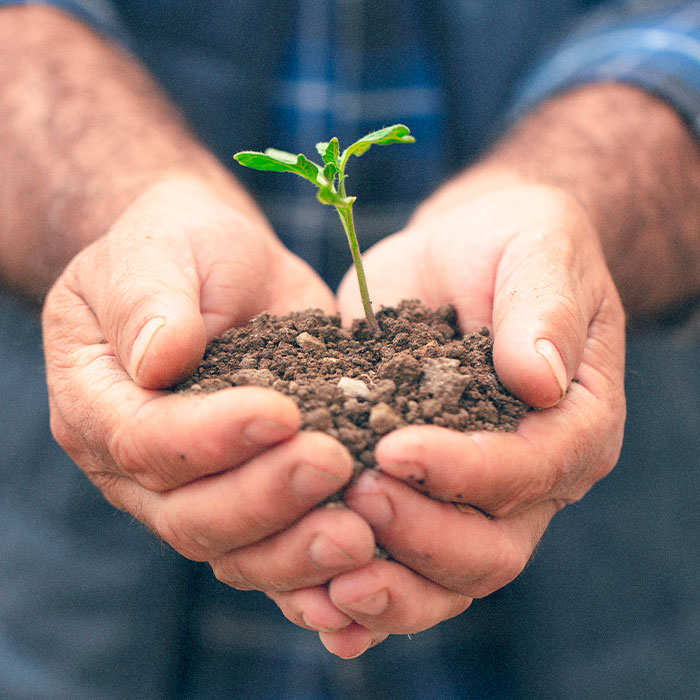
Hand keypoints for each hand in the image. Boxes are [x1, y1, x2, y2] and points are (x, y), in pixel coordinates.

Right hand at [42, 176, 375, 605]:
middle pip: (188, 514)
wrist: (221, 267)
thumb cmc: (184, 248)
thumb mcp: (159, 249)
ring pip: (232, 551)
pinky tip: (363, 566)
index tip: (281, 411)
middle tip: (333, 466)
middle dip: (262, 498)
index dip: (209, 437)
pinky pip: (272, 554)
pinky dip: (314, 573)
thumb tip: (159, 359)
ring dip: (295, 551)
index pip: (141, 440)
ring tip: (360, 535)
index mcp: (98, 402)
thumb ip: (149, 299)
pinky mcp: (249, 496)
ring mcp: (193, 491)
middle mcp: (136, 464)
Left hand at [273, 180, 625, 656]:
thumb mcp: (537, 250)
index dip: (468, 471)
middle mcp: (531, 478)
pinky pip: (402, 569)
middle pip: (492, 549)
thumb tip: (539, 376)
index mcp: (574, 423)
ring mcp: (473, 498)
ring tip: (329, 581)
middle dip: (423, 534)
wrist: (464, 257)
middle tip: (357, 497)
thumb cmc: (511, 245)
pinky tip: (318, 609)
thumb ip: (543, 308)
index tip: (396, 447)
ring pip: (446, 580)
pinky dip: (364, 600)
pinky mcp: (420, 496)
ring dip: (390, 588)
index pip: (533, 470)